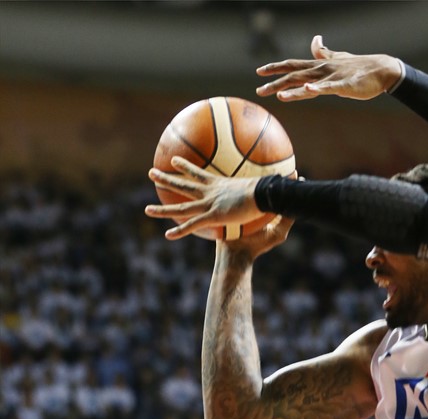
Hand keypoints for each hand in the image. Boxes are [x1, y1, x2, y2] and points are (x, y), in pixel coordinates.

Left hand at [146, 158, 260, 239]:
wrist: (264, 193)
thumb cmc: (266, 189)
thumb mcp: (259, 184)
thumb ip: (256, 184)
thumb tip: (269, 178)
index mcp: (219, 184)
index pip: (198, 173)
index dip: (185, 167)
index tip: (174, 161)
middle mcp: (210, 193)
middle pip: (183, 185)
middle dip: (166, 179)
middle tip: (151, 173)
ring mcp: (209, 205)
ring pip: (181, 208)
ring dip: (162, 210)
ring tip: (147, 210)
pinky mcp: (213, 217)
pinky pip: (192, 225)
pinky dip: (180, 231)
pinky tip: (167, 235)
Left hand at [256, 34, 401, 101]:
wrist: (381, 70)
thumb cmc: (359, 67)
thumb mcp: (338, 58)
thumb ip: (324, 52)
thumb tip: (315, 40)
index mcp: (319, 65)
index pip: (292, 65)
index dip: (275, 67)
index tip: (259, 71)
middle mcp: (322, 70)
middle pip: (294, 74)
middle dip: (276, 81)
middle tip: (259, 89)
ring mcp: (332, 77)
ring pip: (308, 82)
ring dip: (292, 89)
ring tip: (278, 95)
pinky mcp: (344, 86)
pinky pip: (328, 88)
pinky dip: (317, 88)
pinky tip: (307, 89)